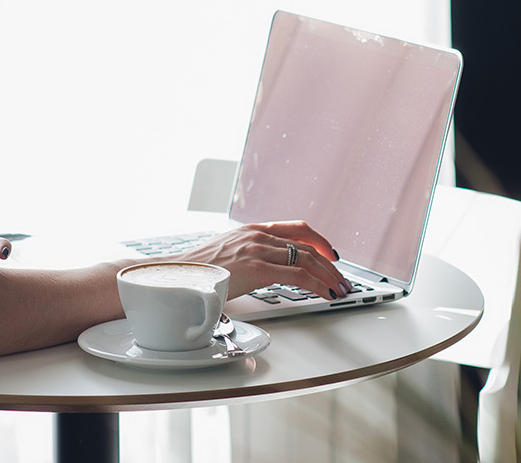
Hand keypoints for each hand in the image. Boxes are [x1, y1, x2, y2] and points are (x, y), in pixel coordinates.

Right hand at [176, 221, 352, 299]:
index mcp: (251, 230)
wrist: (178, 274)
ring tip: (340, 289)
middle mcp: (257, 235)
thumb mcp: (226, 254)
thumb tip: (261, 269)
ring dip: (330, 276)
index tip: (331, 254)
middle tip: (342, 279)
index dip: (319, 240)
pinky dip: (318, 284)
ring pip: (308, 259)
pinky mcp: (258, 268)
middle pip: (308, 245)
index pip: (296, 228)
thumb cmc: (197, 270)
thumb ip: (246, 255)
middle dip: (331, 264)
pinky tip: (325, 293)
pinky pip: (298, 275)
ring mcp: (258, 250)